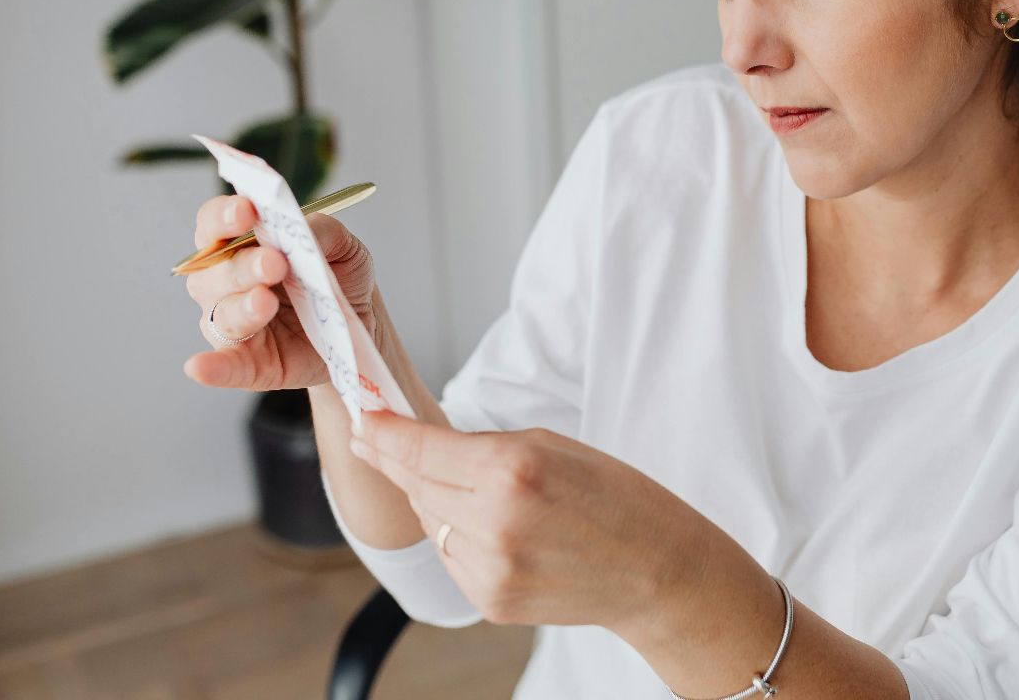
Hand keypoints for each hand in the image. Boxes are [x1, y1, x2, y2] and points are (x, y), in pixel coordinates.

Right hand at [181, 193, 377, 390]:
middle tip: (274, 262)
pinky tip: (199, 367)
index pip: (214, 223)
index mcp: (240, 244)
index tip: (246, 211)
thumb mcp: (344, 247)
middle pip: (213, 270)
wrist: (359, 324)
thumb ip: (323, 231)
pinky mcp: (249, 363)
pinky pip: (224, 366)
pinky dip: (212, 367)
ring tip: (266, 301)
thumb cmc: (339, 276)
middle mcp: (225, 282)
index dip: (224, 216)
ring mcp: (233, 323)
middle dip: (242, 265)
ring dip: (241, 307)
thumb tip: (302, 227)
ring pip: (221, 314)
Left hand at [349, 412, 722, 631]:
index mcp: (511, 470)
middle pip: (416, 485)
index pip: (420, 449)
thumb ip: (483, 446)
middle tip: (382, 438)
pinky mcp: (490, 601)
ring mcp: (489, 569)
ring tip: (478, 490)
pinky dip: (459, 537)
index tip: (362, 418)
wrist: (656, 569)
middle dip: (401, 461)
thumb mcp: (551, 445)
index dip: (383, 432)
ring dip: (435, 501)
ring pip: (429, 523)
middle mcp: (493, 523)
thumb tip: (421, 447)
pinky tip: (496, 528)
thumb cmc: (616, 498)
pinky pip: (451, 557)